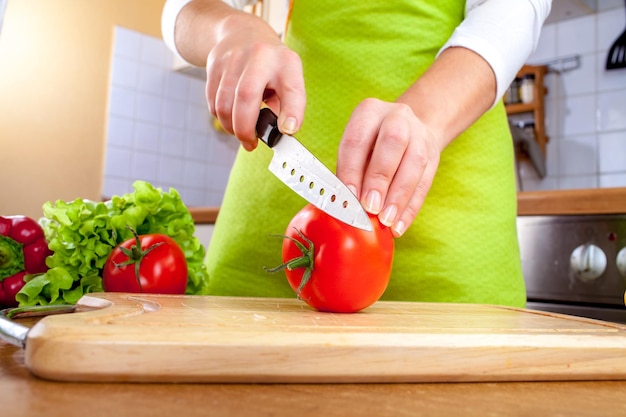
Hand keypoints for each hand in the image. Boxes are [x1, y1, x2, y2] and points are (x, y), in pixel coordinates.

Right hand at [205, 14, 305, 150]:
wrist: (242, 33)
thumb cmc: (271, 66)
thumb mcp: (288, 79)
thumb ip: (287, 107)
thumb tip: (279, 133)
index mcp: (286, 62)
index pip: (292, 88)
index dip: (292, 111)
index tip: (288, 130)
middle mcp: (260, 56)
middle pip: (246, 97)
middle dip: (245, 128)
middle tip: (250, 143)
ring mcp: (234, 58)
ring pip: (224, 103)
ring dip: (231, 127)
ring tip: (240, 132)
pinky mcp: (214, 64)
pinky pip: (213, 102)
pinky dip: (221, 117)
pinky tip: (230, 117)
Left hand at [336, 99, 441, 237]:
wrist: (410, 128)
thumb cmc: (372, 144)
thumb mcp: (356, 148)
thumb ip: (349, 172)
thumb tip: (341, 204)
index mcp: (369, 112)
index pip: (358, 140)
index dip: (352, 170)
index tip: (348, 196)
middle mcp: (396, 117)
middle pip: (392, 144)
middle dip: (379, 179)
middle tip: (370, 207)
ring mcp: (419, 135)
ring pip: (413, 164)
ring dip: (398, 197)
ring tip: (385, 221)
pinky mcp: (433, 155)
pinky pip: (424, 184)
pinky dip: (410, 209)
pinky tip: (399, 226)